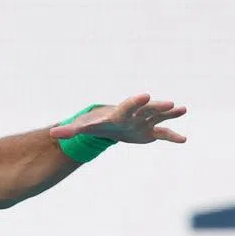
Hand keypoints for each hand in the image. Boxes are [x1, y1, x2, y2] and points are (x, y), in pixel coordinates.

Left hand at [49, 94, 187, 143]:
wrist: (109, 125)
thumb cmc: (96, 123)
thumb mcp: (84, 127)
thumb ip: (70, 130)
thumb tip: (51, 133)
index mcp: (120, 113)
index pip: (127, 107)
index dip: (135, 102)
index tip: (145, 95)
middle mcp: (135, 114)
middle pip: (147, 109)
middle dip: (157, 106)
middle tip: (170, 103)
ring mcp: (144, 122)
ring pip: (159, 117)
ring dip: (170, 114)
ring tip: (182, 109)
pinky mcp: (150, 132)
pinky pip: (164, 134)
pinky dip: (172, 136)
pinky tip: (183, 139)